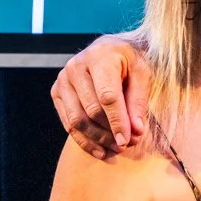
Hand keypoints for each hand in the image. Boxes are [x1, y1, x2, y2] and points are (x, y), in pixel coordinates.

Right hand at [49, 34, 153, 157]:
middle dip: (109, 132)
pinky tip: (101, 151)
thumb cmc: (130, 61)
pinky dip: (84, 140)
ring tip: (116, 150)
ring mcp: (63, 80)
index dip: (118, 121)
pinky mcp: (57, 92)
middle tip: (126, 145)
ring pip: (77, 120)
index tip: (128, 140)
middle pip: (91, 110)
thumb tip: (136, 132)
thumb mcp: (143, 74)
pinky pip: (68, 123)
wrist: (110, 49)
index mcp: (100, 56)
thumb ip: (139, 102)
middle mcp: (76, 66)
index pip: (107, 96)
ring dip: (97, 140)